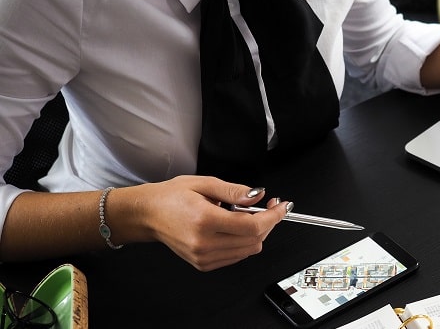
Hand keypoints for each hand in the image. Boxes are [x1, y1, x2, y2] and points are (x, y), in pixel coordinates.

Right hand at [117, 175, 287, 270]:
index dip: (273, 216)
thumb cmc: (171, 197)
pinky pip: (237, 256)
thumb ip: (234, 191)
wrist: (148, 215)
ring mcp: (204, 257)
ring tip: (247, 215)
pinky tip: (235, 228)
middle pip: (254, 239)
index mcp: (205, 220)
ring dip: (257, 233)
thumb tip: (258, 195)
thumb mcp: (204, 183)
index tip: (282, 206)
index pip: (252, 226)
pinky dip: (244, 242)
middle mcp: (204, 243)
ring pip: (249, 250)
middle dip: (268, 222)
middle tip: (269, 206)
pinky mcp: (203, 264)